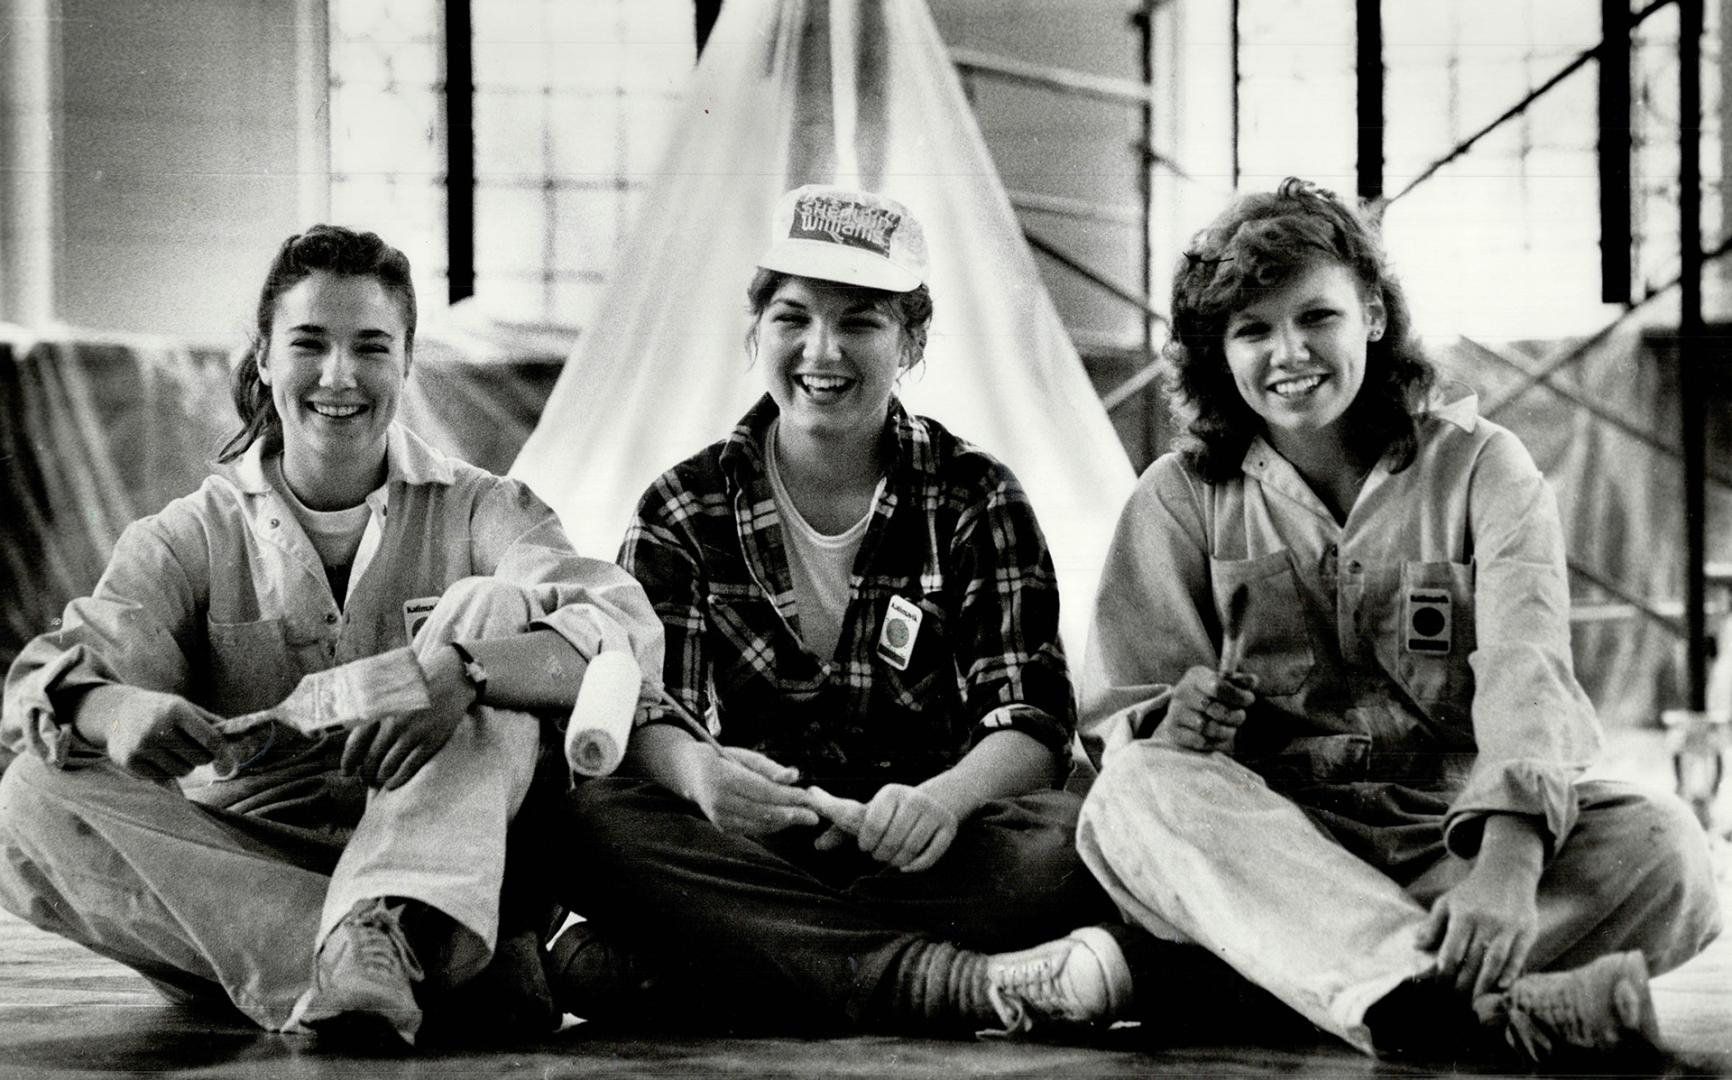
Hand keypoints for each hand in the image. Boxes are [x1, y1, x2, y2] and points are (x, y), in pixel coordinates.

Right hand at [90, 686, 230, 781]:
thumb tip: (239, 740)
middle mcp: (158, 728)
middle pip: (198, 759)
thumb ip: (211, 723)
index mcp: (176, 710)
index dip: (223, 754)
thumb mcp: (185, 707)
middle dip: (201, 757)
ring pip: (182, 771)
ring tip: (172, 751)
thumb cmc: (161, 711)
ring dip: (184, 765)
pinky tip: (156, 757)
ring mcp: (141, 746)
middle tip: (191, 748)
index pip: (209, 738)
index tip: (230, 767)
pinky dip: (165, 771)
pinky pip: (162, 778)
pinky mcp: (130, 762)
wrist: (117, 713)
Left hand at [340, 646, 474, 789]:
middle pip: (372, 758)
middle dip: (366, 772)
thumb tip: (350, 730)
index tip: (346, 771)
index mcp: (380, 708)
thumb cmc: (417, 682)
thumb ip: (370, 706)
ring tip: (378, 780)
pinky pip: (409, 767)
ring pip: (388, 766)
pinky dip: (398, 779)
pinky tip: (392, 784)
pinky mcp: (431, 741)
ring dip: (380, 777)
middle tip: (364, 778)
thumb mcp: (389, 687)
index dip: (348, 761)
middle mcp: (394, 722)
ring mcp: (413, 733)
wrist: (452, 677)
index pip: (356, 742)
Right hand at [688, 745, 820, 836]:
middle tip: (814, 816)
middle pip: (762, 811)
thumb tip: (794, 776)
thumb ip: (769, 767)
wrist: (691, 774)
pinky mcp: (722, 827)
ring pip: (759, 824)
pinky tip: (786, 819)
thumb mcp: (744, 755)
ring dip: (784, 822)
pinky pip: (753, 828)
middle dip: (791, 814)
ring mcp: (719, 817)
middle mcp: (718, 801)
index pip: (762, 791)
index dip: (787, 796)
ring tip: (804, 816)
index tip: (809, 797)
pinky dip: (772, 825)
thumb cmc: (722, 759)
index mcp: (723, 778)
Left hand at [809, 783, 958, 871]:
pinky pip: (930, 857)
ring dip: (897, 862)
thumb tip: (816, 846)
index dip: (866, 842)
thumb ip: (840, 828)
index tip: (865, 846)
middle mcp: (914, 799)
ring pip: (909, 851)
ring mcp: (934, 813)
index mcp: (890, 793)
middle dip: (881, 854)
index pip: (871, 825)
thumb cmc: (890, 812)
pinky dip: (916, 866)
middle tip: (880, 854)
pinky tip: (907, 867)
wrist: (936, 799)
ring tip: (892, 859)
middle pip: (891, 841)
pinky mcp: (949, 828)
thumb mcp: (867, 812)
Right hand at [1150, 665, 1256, 752]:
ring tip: (1229, 728)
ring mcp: (1175, 712)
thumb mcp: (1223, 684)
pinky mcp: (1174, 732)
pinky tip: (1217, 738)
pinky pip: (1201, 742)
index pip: (1219, 687)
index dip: (1239, 696)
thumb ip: (1239, 682)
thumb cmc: (1210, 696)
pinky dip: (1215, 743)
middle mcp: (1182, 692)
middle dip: (1235, 716)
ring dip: (1227, 731)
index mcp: (1196, 676)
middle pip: (1216, 709)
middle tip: (1239, 717)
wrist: (1183, 713)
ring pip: (1209, 728)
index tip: (1248, 700)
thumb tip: (1252, 680)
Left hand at [1417, 862, 1539, 998]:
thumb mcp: (1447, 903)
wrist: (1507, 872)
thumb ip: (1432, 925)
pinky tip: (1502, 987)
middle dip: (1463, 984)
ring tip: (1476, 1001)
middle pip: (1473, 960)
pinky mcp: (1527, 930)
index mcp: (1464, 915)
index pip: (1452, 950)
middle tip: (1456, 1001)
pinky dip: (1511, 973)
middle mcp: (1487, 921)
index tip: (1439, 987)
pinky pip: (1518, 956)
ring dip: (1485, 983)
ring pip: (1496, 961)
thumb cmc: (1472, 893)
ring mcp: (1508, 927)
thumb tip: (1417, 946)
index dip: (1445, 971)